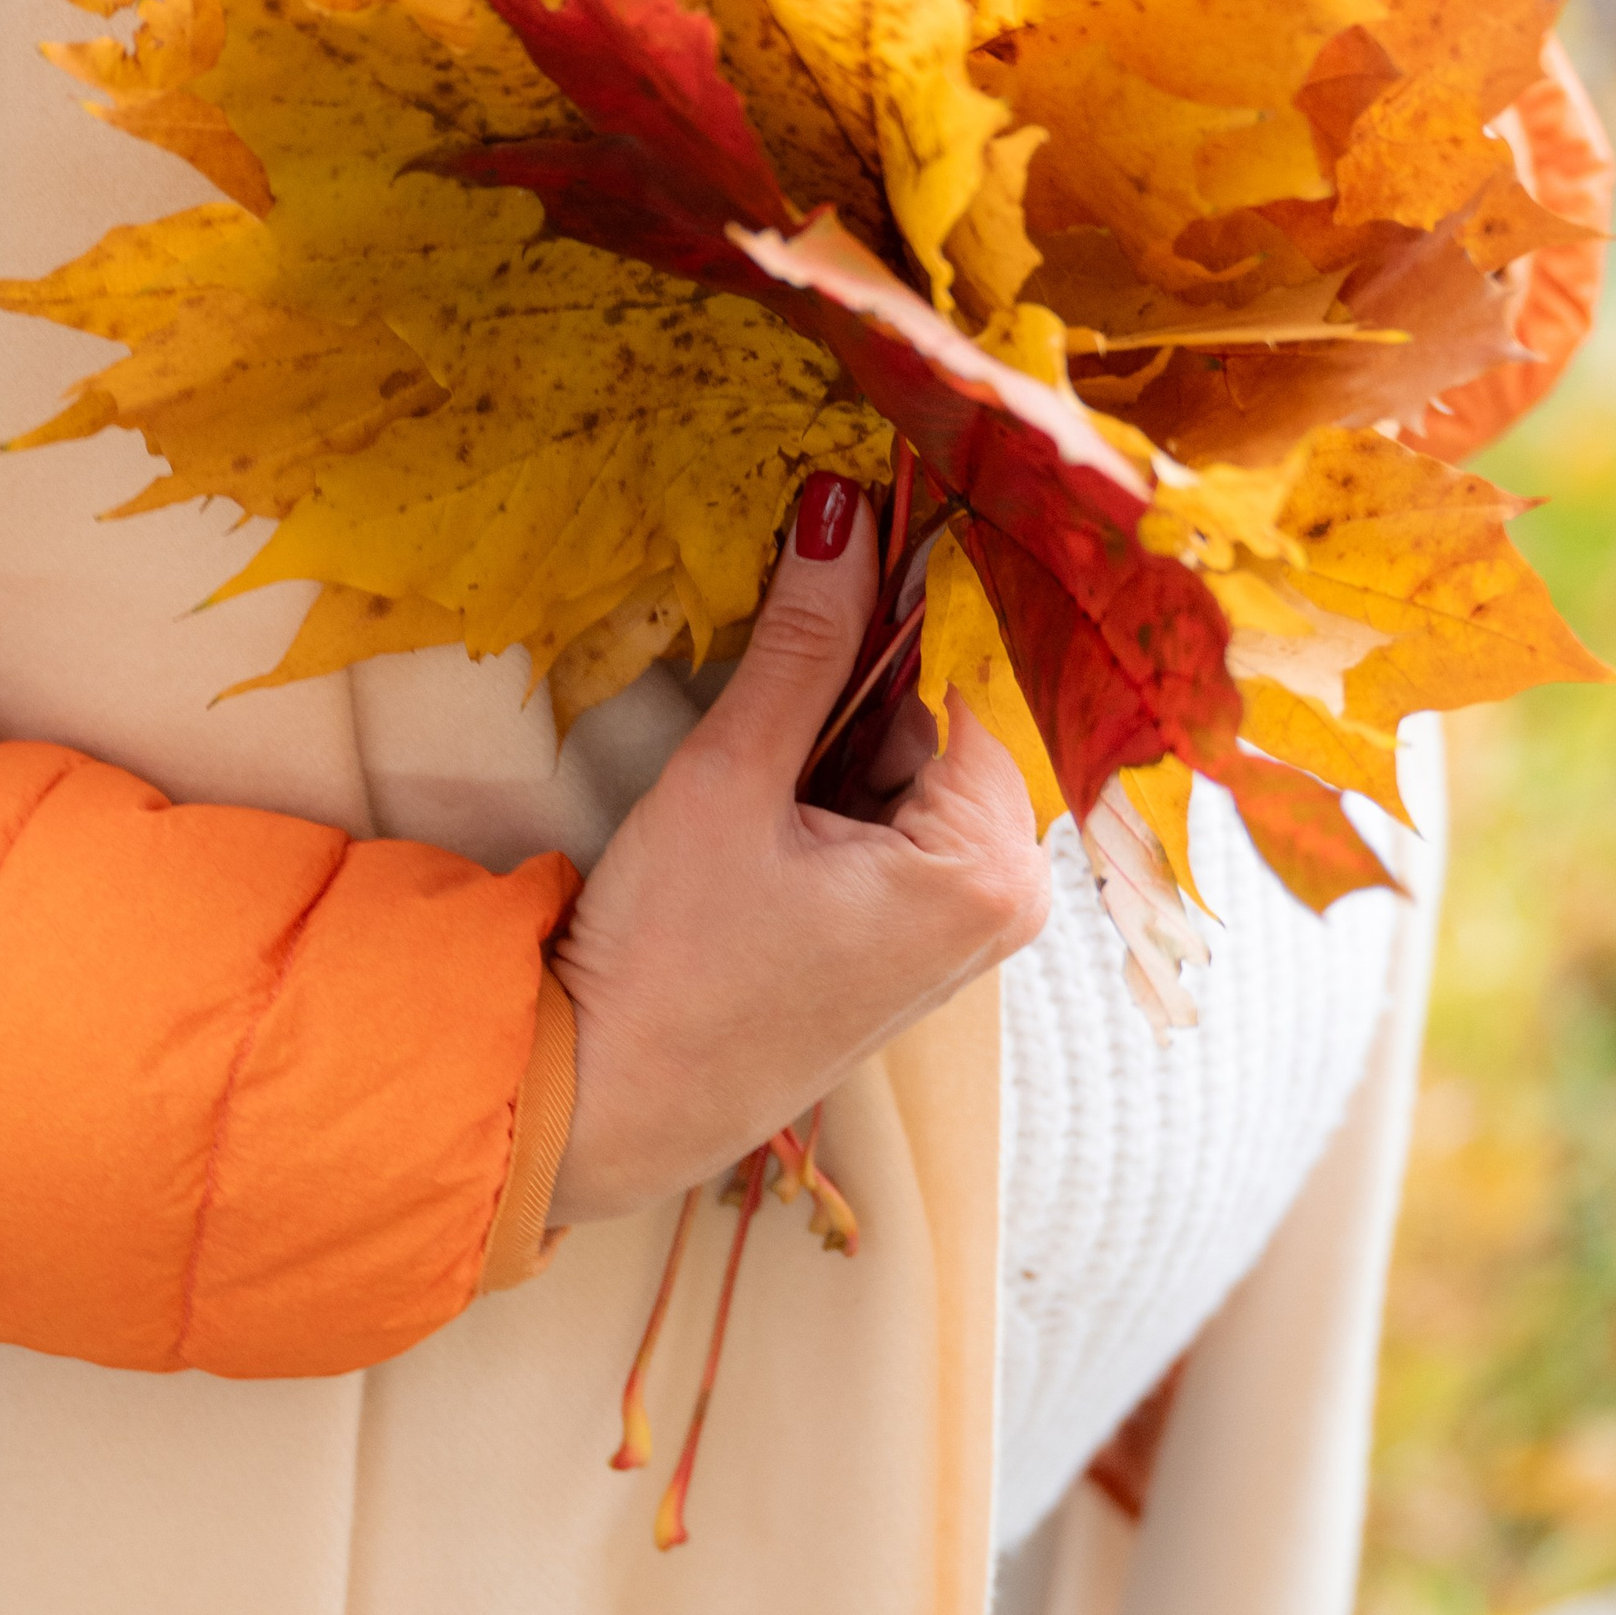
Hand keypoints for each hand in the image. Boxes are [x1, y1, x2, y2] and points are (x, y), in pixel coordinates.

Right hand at [548, 478, 1047, 1223]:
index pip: (963, 672)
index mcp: (987, 867)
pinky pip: (893, 819)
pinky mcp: (915, 941)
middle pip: (939, 718)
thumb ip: (801, 641)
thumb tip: (841, 510)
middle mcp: (1005, 901)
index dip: (897, 601)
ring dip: (832, 739)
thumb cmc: (669, 967)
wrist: (609, 1105)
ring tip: (750, 790)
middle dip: (851, 687)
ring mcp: (965, 928)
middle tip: (764, 707)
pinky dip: (830, 790)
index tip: (848, 525)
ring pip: (908, 762)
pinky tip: (763, 820)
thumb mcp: (731, 780)